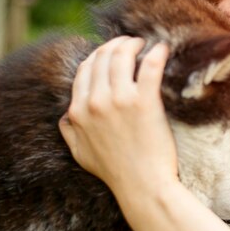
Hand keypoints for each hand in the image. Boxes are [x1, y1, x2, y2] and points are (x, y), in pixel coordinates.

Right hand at [59, 36, 178, 204]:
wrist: (143, 186)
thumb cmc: (114, 173)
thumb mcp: (80, 154)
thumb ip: (69, 132)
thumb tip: (66, 117)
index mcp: (78, 111)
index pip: (84, 70)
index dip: (98, 56)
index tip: (111, 53)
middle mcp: (96, 102)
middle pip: (102, 58)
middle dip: (115, 45)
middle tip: (130, 43)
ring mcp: (120, 100)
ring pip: (122, 56)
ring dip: (132, 45)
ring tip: (143, 44)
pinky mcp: (146, 102)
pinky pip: (151, 66)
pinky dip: (157, 53)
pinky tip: (162, 49)